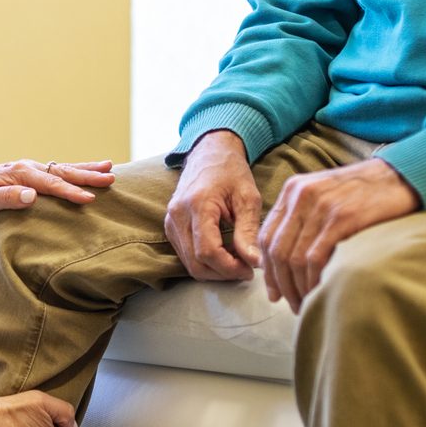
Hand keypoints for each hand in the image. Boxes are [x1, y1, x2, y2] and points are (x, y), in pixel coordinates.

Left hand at [0, 158, 114, 216]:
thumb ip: (7, 197)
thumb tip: (31, 196)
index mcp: (20, 173)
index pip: (50, 185)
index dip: (70, 192)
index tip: (89, 199)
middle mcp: (29, 167)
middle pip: (63, 172)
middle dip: (88, 176)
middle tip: (111, 179)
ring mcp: (32, 169)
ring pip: (64, 168)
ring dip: (86, 169)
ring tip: (109, 168)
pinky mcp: (32, 174)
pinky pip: (58, 171)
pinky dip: (76, 170)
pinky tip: (89, 170)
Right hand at [162, 131, 262, 280]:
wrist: (209, 152)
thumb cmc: (231, 171)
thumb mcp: (247, 198)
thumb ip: (249, 231)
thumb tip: (255, 262)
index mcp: (197, 205)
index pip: (207, 251)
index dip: (230, 268)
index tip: (250, 269)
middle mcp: (178, 215)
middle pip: (196, 263)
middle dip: (223, 273)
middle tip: (246, 269)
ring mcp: (170, 222)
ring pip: (189, 263)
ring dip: (214, 270)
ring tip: (237, 261)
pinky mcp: (170, 227)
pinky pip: (185, 255)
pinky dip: (205, 261)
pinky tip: (224, 254)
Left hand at [258, 157, 420, 311]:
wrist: (400, 177)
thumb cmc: (364, 192)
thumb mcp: (324, 195)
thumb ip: (302, 218)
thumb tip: (284, 260)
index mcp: (293, 190)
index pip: (267, 236)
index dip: (268, 270)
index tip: (274, 292)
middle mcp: (301, 196)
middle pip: (277, 250)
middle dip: (281, 284)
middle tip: (291, 305)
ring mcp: (321, 206)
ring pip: (294, 258)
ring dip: (297, 288)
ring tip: (306, 304)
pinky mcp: (342, 218)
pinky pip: (316, 259)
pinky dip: (314, 281)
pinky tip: (320, 292)